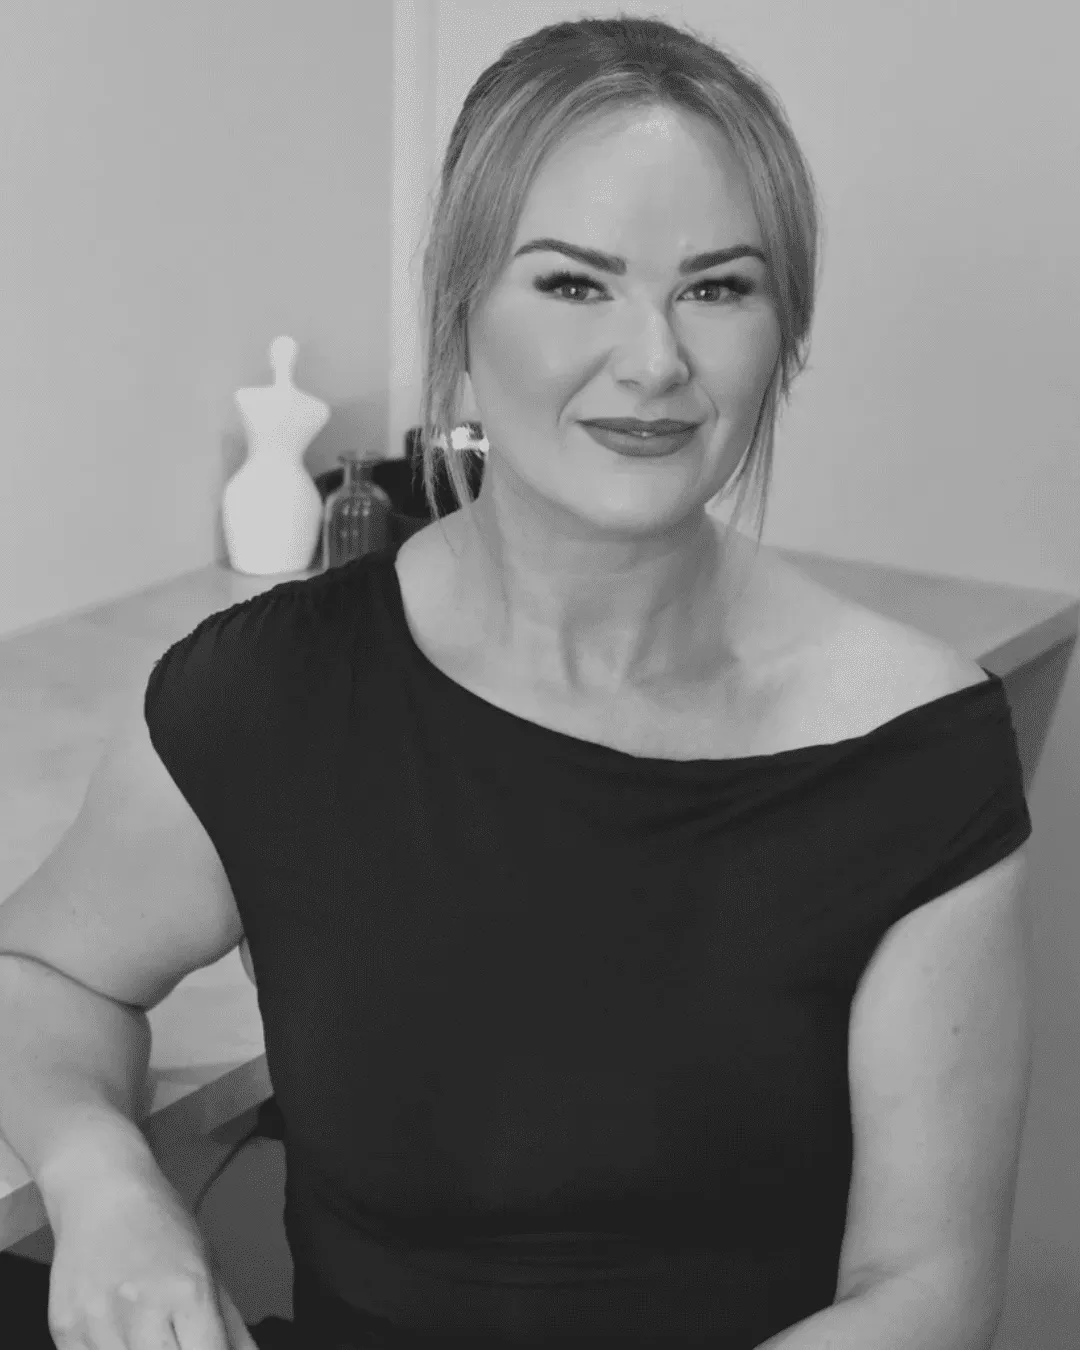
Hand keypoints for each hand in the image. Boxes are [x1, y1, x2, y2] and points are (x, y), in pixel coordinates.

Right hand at [46, 1172, 257, 1347]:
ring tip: (149, 1334)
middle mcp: (143, 1309)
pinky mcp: (63, 1330)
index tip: (208, 1347)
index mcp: (189, 1290)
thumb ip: (229, 1325)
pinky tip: (118, 1337)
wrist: (101, 1193)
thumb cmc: (164, 1227)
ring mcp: (98, 1323)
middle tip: (177, 1339)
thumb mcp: (207, 1266)